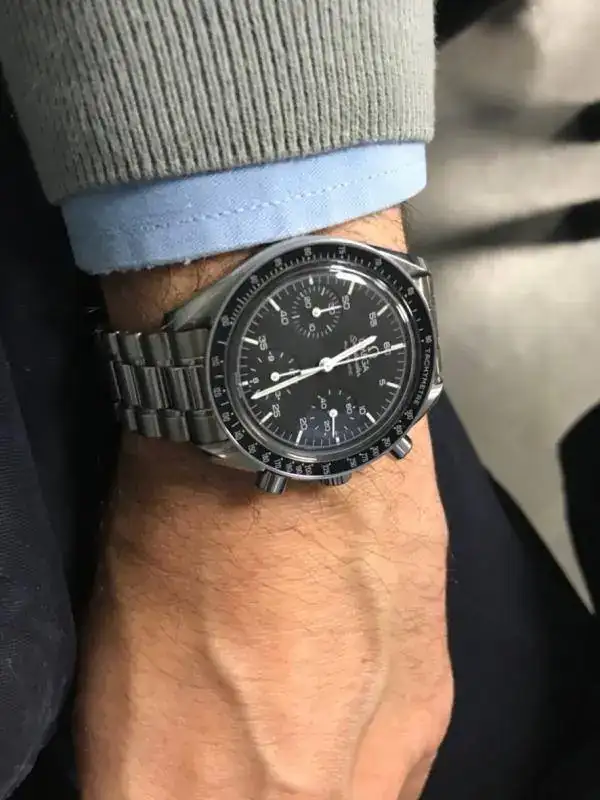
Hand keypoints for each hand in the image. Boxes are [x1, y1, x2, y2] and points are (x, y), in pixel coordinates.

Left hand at [89, 209, 450, 799]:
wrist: (292, 426)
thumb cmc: (181, 515)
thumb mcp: (119, 646)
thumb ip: (153, 740)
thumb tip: (176, 763)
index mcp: (168, 778)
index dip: (160, 789)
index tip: (170, 769)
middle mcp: (279, 792)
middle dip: (237, 788)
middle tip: (231, 745)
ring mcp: (364, 759)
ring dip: (304, 783)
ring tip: (283, 728)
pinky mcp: (425, 712)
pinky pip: (389, 784)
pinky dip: (356, 768)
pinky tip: (337, 715)